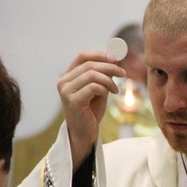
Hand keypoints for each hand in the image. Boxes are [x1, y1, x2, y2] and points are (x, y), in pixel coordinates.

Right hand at [57, 51, 125, 170]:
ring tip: (116, 89)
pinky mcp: (72, 101)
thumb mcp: (99, 88)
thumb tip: (115, 59)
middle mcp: (64, 81)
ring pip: (91, 74)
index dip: (100, 54)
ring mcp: (66, 91)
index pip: (82, 56)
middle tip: (123, 73)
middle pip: (89, 65)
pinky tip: (110, 94)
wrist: (85, 132)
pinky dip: (105, 88)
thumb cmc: (91, 110)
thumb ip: (103, 75)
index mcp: (68, 75)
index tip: (115, 58)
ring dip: (109, 80)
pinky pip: (93, 87)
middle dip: (110, 67)